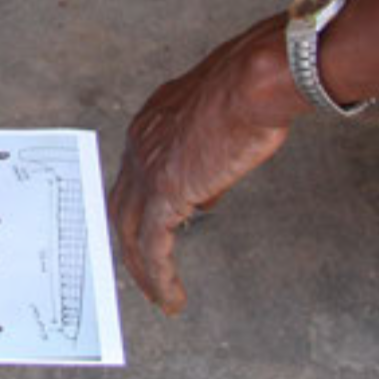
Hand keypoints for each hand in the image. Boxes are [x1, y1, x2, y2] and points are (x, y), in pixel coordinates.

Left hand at [109, 18, 305, 313]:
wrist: (256, 81)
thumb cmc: (252, 88)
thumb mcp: (222, 121)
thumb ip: (206, 155)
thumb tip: (205, 193)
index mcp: (151, 122)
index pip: (134, 174)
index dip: (140, 205)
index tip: (150, 231)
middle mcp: (140, 144)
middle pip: (122, 205)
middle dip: (130, 242)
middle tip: (144, 272)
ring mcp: (149, 169)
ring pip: (130, 232)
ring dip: (141, 269)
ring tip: (157, 295)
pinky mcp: (166, 193)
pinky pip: (152, 248)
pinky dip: (158, 277)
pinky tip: (170, 298)